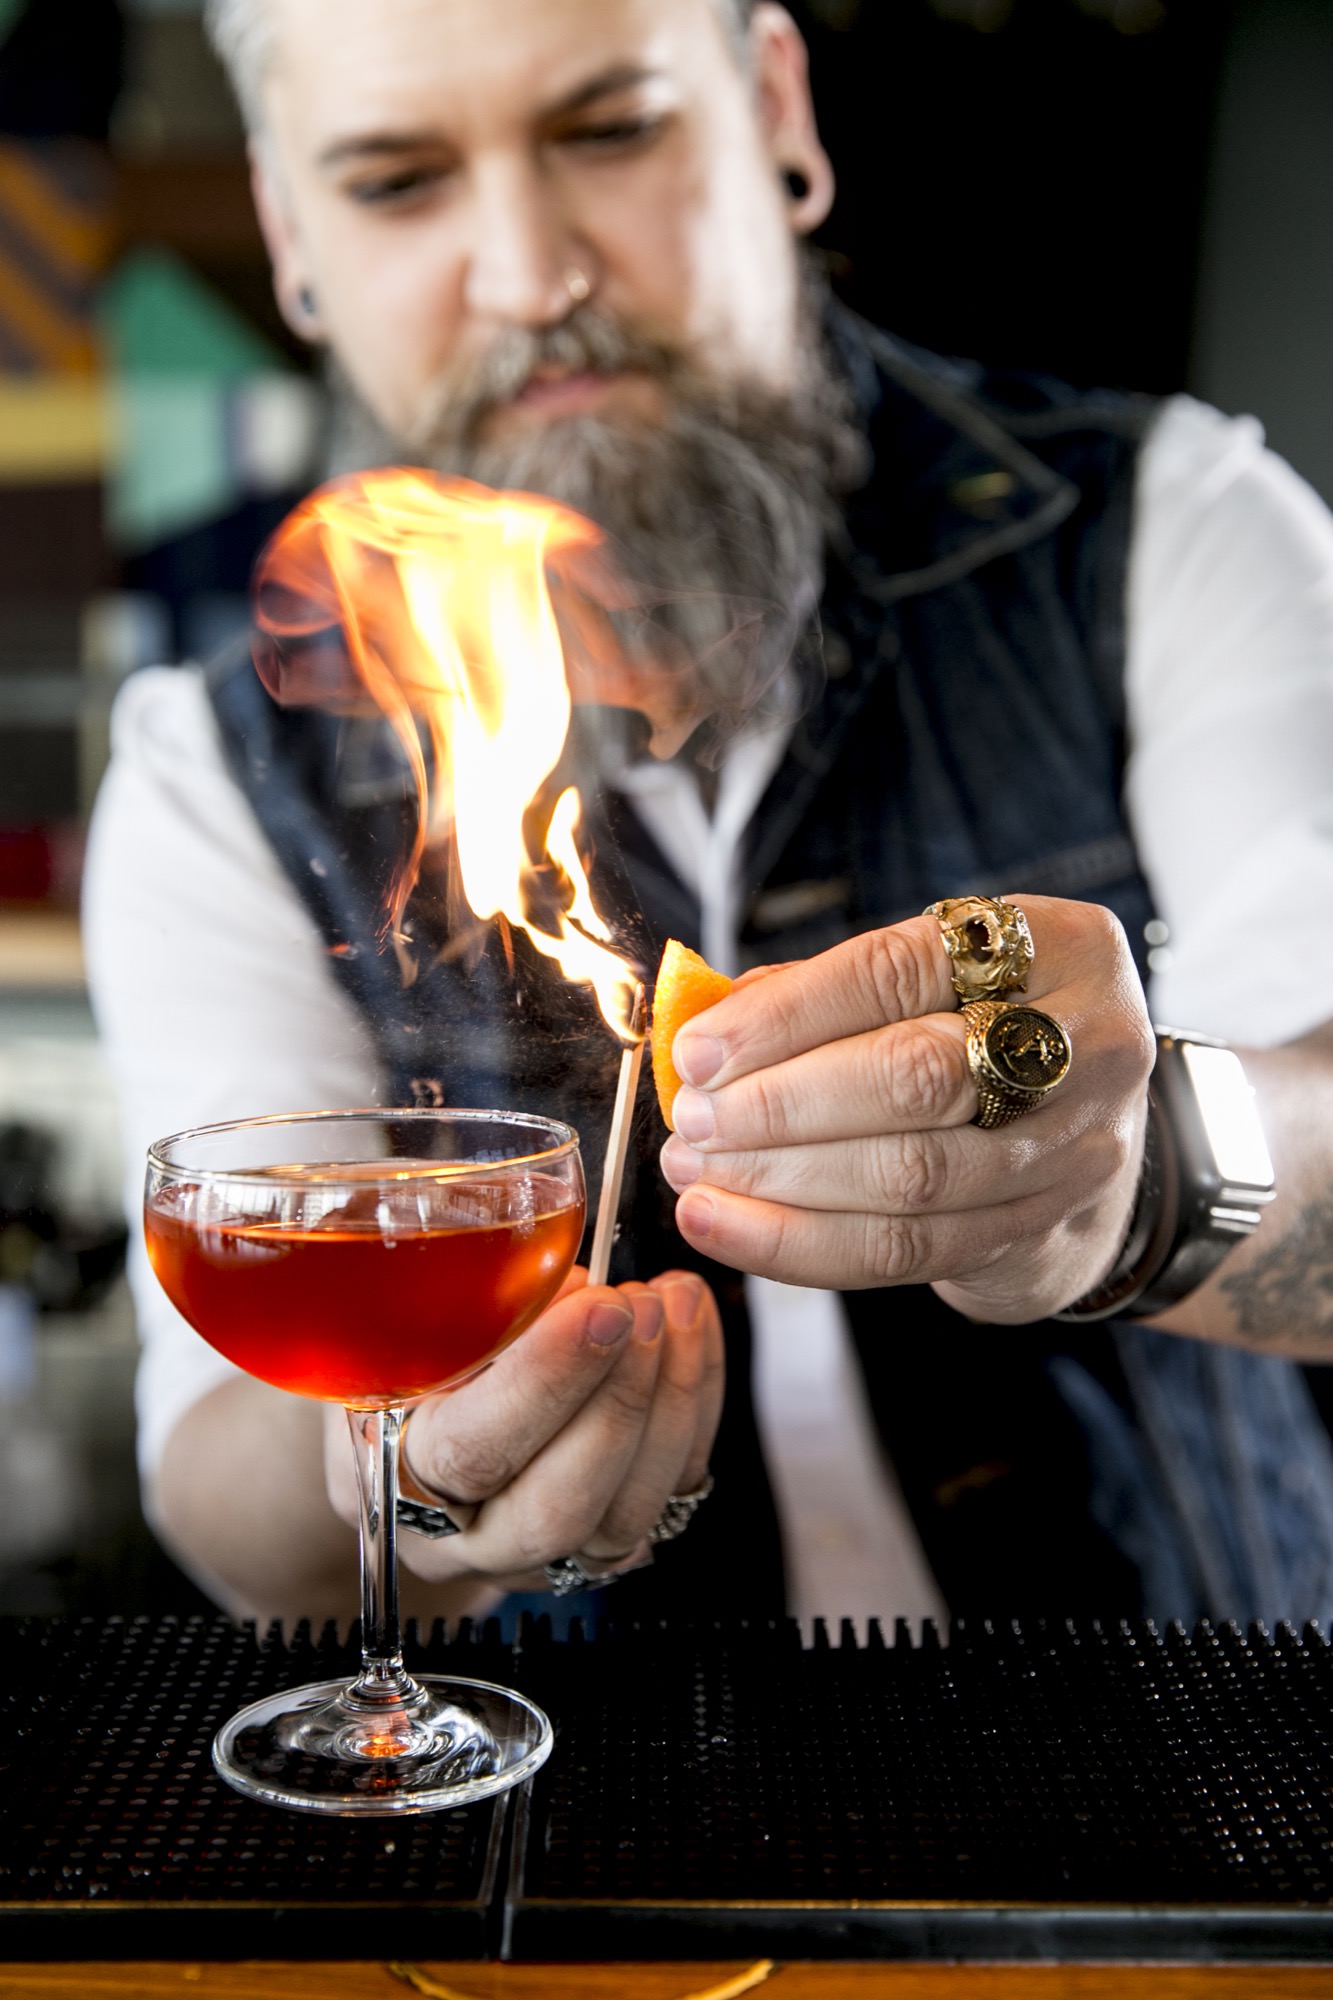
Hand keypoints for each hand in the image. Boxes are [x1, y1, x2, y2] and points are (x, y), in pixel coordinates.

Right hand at [322, 1269, 722, 1586]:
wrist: (413, 1424)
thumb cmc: (406, 1350)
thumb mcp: (403, 1310)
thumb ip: (463, 1295)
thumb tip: (566, 1273)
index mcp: (396, 1474)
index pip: (471, 1450)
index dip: (543, 1381)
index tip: (598, 1304)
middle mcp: (467, 1535)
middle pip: (556, 1508)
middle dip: (617, 1401)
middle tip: (645, 1306)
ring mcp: (543, 1554)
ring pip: (624, 1519)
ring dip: (668, 1403)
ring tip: (675, 1307)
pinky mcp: (609, 1540)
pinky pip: (672, 1495)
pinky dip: (695, 1407)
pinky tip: (693, 1330)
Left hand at [659, 896, 1154, 1322]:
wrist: (1077, 1136)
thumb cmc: (971, 1033)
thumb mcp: (923, 982)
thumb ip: (817, 990)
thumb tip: (698, 1022)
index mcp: (1055, 944)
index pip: (898, 972)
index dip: (787, 1013)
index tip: (697, 1050)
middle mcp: (1088, 1041)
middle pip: (915, 1077)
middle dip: (780, 1103)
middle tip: (693, 1120)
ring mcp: (1077, 1147)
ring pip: (911, 1174)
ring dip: (780, 1180)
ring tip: (695, 1175)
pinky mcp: (1043, 1230)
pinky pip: (906, 1250)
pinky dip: (799, 1242)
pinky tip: (727, 1226)